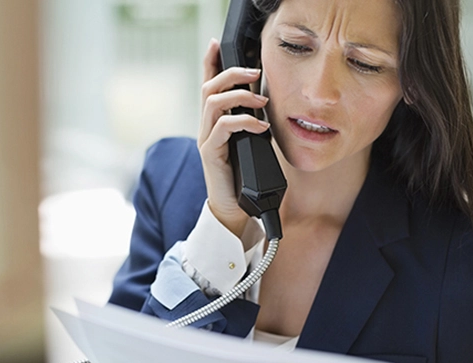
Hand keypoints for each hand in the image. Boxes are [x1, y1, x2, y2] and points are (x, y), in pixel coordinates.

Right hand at [198, 38, 269, 237]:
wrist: (234, 209)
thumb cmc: (243, 176)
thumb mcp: (249, 143)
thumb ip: (251, 123)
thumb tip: (266, 102)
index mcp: (214, 122)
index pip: (208, 85)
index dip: (209, 62)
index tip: (216, 43)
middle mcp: (206, 127)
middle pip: (209, 87)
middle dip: (231, 73)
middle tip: (255, 71)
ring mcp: (206, 139)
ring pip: (214, 103)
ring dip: (240, 96)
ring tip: (261, 100)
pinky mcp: (210, 153)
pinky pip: (223, 127)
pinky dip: (244, 122)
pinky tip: (261, 127)